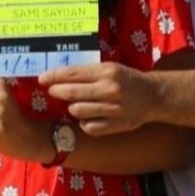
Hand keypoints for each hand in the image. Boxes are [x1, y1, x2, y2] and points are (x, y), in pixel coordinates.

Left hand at [39, 62, 156, 135]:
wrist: (152, 95)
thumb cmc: (125, 78)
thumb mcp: (109, 68)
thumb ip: (87, 72)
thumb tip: (58, 76)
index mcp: (107, 72)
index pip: (73, 74)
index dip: (54, 76)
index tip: (42, 79)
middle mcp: (110, 89)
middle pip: (72, 93)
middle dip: (57, 91)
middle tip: (52, 91)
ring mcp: (114, 109)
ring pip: (78, 111)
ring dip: (72, 107)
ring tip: (76, 103)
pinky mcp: (117, 125)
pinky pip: (89, 127)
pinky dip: (84, 122)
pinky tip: (87, 116)